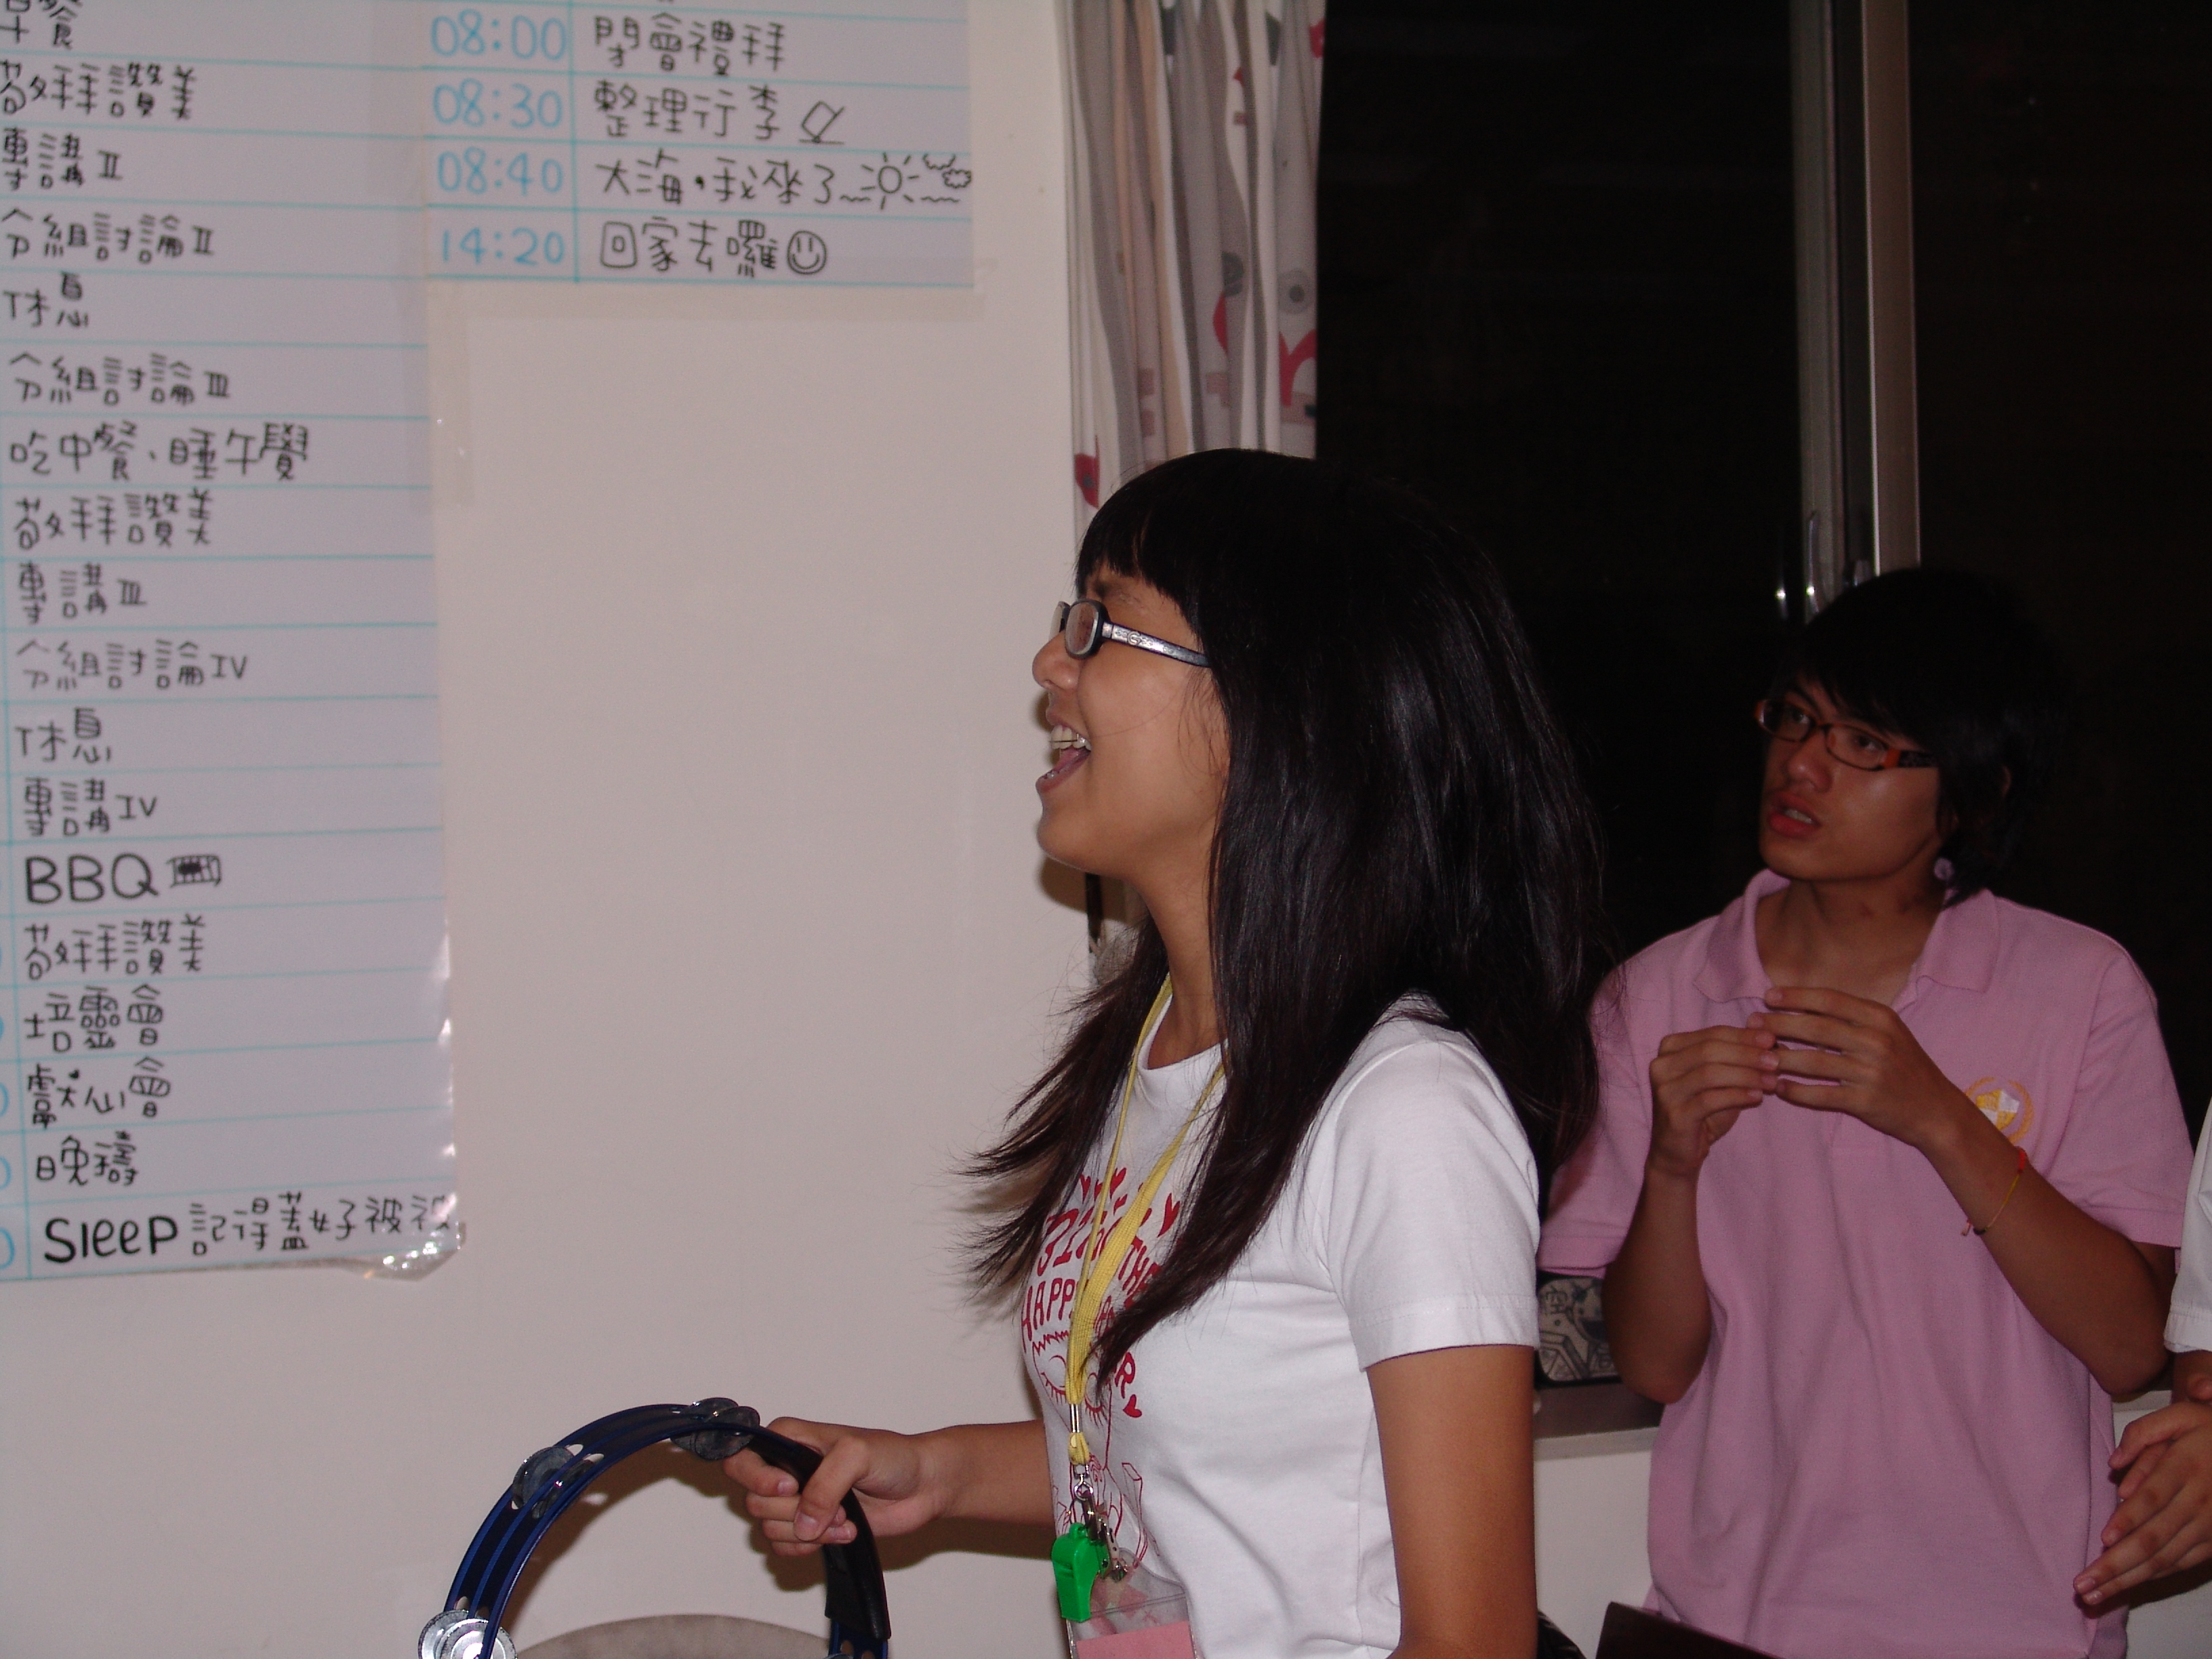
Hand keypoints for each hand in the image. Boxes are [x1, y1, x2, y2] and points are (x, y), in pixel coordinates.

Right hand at [723, 1417, 943, 1555]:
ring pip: (769, 1529)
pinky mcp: (810, 1528)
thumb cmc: (894, 1456)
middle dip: (795, 1511)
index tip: (790, 1486)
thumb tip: (803, 1524)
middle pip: (755, 1502)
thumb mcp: (857, 1455)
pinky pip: (785, 1548)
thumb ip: (825, 1486)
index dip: (755, 1477)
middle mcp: (785, 1469)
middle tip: (836, 1504)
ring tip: (846, 1519)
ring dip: (809, 1532)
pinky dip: (811, 1547)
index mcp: (789, 1439)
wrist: (922, 1486)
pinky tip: (844, 1533)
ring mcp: (797, 1501)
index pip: (741, 1457)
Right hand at [1645, 1024, 1777, 1179]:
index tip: (1772, 1039)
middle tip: (1775, 1061)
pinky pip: (1710, 1100)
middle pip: (1710, 1050)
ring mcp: (1665, 1090)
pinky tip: (1757, 1097)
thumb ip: (1738, 1059)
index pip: (1712, 1033)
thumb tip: (1771, 1039)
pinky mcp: (1674, 1115)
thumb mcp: (1721, 1080)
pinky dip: (1737, 1096)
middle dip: (1747, 1054)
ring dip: (1746, 1075)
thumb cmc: (1702, 1111)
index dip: (1744, 1036)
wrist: (1677, 1151)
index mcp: (1670, 1048)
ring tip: (1772, 1081)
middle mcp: (1661, 1065)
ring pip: (1710, 1073)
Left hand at [1751, 986, 1976, 1150]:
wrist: (1935, 1109)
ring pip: (1814, 1062)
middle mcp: (1877, 1041)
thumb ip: (1851, 1017)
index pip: (1830, 999)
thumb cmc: (1904, 1065)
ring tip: (1758, 1057)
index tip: (1768, 995)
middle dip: (1779, 1024)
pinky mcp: (1866, 1101)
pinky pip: (1822, 1094)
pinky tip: (1779, 1088)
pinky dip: (1797, 1092)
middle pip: (1817, 1028)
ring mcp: (1872, 1072)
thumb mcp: (1887, 1031)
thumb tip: (1802, 1003)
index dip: (1796, 996)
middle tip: (1753, 1024)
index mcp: (1880, 1018)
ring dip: (1781, 1058)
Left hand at [2075, 1373, 2211, 1603]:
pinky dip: (2152, 1577)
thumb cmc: (2209, 1431)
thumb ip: (2143, 1433)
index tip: (2104, 1539)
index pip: (2153, 1498)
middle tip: (2082, 1584)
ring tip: (2094, 1595)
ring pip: (2165, 1560)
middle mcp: (2199, 1504)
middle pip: (2154, 1539)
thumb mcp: (2180, 1417)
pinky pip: (2181, 1564)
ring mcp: (2209, 1527)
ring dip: (2128, 1580)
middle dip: (2116, 1565)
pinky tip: (2125, 1586)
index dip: (2129, 1520)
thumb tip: (2113, 1464)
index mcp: (2186, 1468)